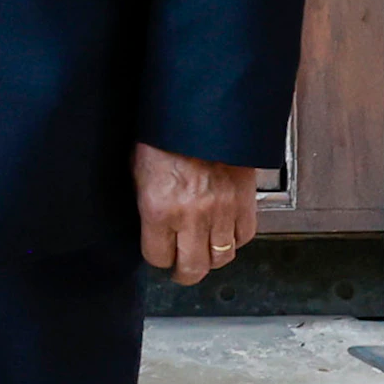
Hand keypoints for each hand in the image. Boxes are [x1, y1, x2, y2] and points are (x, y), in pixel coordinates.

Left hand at [136, 142, 262, 285]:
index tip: (159, 253)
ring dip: (211, 259)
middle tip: (182, 270)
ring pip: (221, 258)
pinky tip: (225, 233)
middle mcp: (191, 216)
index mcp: (159, 209)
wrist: (203, 110)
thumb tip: (149, 222)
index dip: (157, 257)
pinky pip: (244, 236)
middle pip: (193, 268)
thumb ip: (146, 201)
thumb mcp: (139, 168)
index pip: (158, 257)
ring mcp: (222, 211)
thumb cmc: (167, 133)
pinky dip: (235, 240)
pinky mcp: (245, 201)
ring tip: (204, 253)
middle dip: (184, 273)